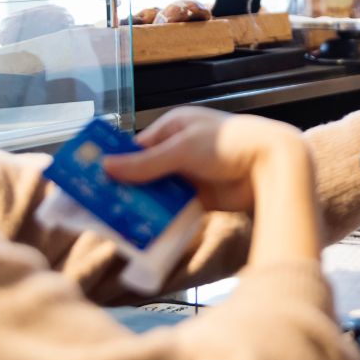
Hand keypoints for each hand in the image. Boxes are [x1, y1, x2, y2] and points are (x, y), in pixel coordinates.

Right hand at [103, 107, 310, 213]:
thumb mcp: (182, 149)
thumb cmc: (229, 145)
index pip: (134, 148)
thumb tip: (105, 167)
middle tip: (94, 209)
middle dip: (122, 190)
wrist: (271, 166)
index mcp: (173, 129)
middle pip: (142, 173)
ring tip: (110, 224)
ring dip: (139, 207)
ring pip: (155, 194)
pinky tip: (139, 231)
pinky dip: (158, 219)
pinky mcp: (200, 199)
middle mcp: (178, 152)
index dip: (113, 164)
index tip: (89, 182)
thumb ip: (145, 163)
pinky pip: (172, 210)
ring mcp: (189, 176)